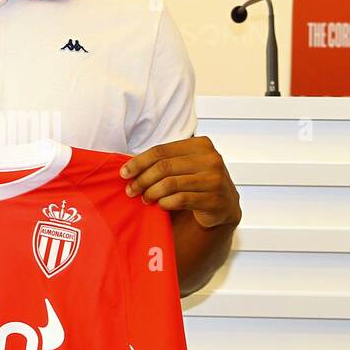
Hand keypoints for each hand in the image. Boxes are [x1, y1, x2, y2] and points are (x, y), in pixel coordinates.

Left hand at [119, 135, 239, 229]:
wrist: (225, 203)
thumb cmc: (198, 181)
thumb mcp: (185, 165)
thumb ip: (165, 161)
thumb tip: (129, 166)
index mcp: (201, 145)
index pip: (161, 151)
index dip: (139, 162)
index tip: (124, 173)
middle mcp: (211, 159)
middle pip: (164, 167)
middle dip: (142, 179)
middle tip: (131, 190)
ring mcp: (214, 179)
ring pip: (171, 184)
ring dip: (152, 192)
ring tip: (145, 198)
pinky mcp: (214, 199)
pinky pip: (180, 200)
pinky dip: (165, 202)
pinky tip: (160, 205)